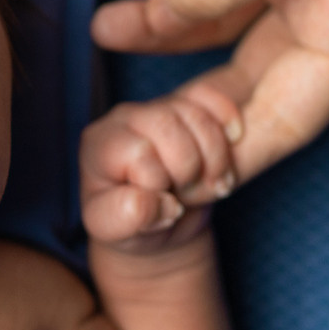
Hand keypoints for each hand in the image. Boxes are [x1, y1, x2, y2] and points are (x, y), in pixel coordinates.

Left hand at [79, 79, 242, 257]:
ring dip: (215, 158)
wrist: (161, 220)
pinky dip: (228, 125)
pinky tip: (230, 148)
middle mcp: (123, 118)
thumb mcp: (116, 231)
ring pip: (196, 116)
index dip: (157, 183)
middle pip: (167, 125)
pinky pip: (214, 98)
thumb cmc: (131, 224)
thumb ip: (124, 219)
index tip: (160, 206)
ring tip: (209, 185)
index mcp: (99, 145)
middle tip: (186, 195)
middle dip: (188, 168)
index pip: (138, 152)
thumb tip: (159, 201)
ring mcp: (157, 107)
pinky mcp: (187, 105)